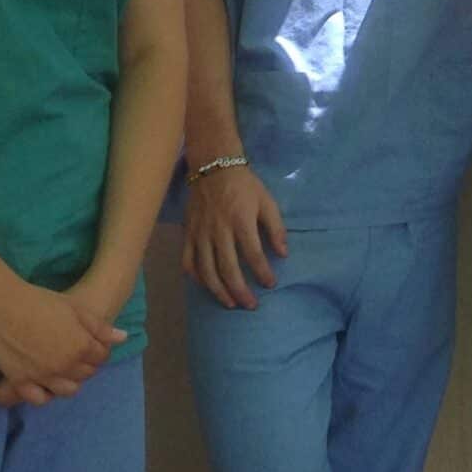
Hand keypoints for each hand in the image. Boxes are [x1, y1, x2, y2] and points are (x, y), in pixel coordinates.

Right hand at [0, 278, 121, 401]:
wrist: (2, 307)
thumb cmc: (41, 302)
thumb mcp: (76, 309)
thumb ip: (100, 328)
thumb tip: (122, 338)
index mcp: (81, 348)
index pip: (101, 357)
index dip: (99, 349)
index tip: (93, 344)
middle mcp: (65, 367)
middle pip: (86, 374)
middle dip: (87, 364)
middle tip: (78, 353)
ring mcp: (43, 377)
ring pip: (67, 390)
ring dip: (70, 380)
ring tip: (64, 367)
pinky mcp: (21, 382)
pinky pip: (40, 398)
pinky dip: (46, 392)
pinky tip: (45, 380)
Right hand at [181, 163, 287, 309]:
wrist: (213, 167)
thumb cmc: (244, 185)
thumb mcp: (267, 201)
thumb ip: (276, 228)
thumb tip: (284, 254)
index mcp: (240, 221)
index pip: (253, 255)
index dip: (262, 273)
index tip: (270, 284)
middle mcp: (218, 231)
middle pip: (228, 269)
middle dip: (240, 291)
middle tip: (251, 305)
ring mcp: (200, 234)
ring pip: (206, 270)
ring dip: (218, 291)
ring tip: (230, 303)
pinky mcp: (188, 233)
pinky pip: (188, 261)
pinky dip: (196, 277)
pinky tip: (206, 286)